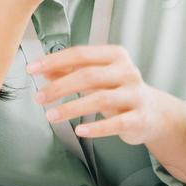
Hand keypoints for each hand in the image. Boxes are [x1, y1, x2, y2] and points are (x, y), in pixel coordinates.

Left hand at [29, 44, 171, 144]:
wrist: (153, 112)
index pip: (81, 54)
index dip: (54, 60)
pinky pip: (116, 123)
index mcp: (116, 56)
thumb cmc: (120, 91)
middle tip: (39, 97)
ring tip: (51, 115)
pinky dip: (96, 128)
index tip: (33, 69)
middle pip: (88, 75)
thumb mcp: (97, 77)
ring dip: (71, 107)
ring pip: (100, 98)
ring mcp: (135, 95)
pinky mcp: (139, 118)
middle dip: (60, 86)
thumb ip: (71, 71)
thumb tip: (43, 69)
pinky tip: (79, 130)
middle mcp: (127, 72)